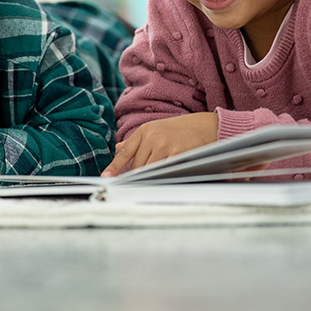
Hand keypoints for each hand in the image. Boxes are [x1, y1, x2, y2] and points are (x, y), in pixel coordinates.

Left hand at [102, 112, 218, 176]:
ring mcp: (164, 145)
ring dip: (147, 178)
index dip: (114, 166)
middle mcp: (152, 137)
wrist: (203, 126)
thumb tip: (117, 148)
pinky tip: (161, 180)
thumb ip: (136, 141)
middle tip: (134, 184)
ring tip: (149, 183)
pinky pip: (163, 171)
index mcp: (144, 131)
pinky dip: (160, 177)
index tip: (106, 177)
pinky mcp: (177, 154)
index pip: (125, 152)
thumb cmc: (178, 129)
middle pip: (137, 165)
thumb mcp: (154, 129)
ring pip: (148, 170)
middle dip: (136, 176)